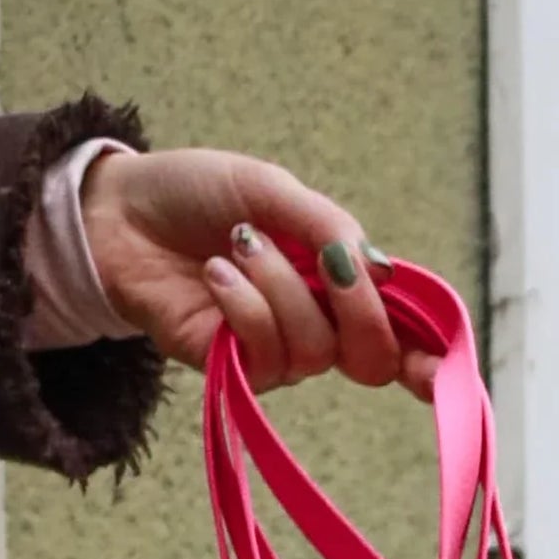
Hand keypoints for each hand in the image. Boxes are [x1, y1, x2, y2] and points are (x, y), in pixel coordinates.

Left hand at [77, 148, 416, 389]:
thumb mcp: (269, 188)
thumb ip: (329, 225)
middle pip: (373, 358)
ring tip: (238, 246)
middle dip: (360, 311)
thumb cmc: (194, 194)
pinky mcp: (232, 369)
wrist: (117, 212)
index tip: (441, 365)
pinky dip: (246, 306)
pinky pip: (267, 356)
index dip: (428, 355)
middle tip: (330, 265)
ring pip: (316, 349)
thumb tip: (380, 270)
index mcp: (334, 279)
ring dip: (279, 287)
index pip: (397, 328)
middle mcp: (314, 323)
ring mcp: (275, 351)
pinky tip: (217, 274)